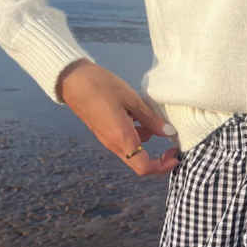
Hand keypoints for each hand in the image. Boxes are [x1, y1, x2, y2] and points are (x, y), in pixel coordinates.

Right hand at [56, 58, 180, 175]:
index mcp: (122, 138)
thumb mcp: (132, 99)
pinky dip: (135, 132)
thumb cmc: (102, 86)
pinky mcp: (103, 132)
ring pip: (132, 149)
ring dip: (145, 138)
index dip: (162, 167)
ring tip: (150, 115)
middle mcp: (113, 144)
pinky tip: (135, 112)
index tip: (174, 156)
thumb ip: (151, 119)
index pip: (143, 167)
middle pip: (139, 162)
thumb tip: (168, 132)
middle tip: (170, 144)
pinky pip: (124, 140)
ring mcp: (107, 139)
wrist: (72, 80)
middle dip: (157, 158)